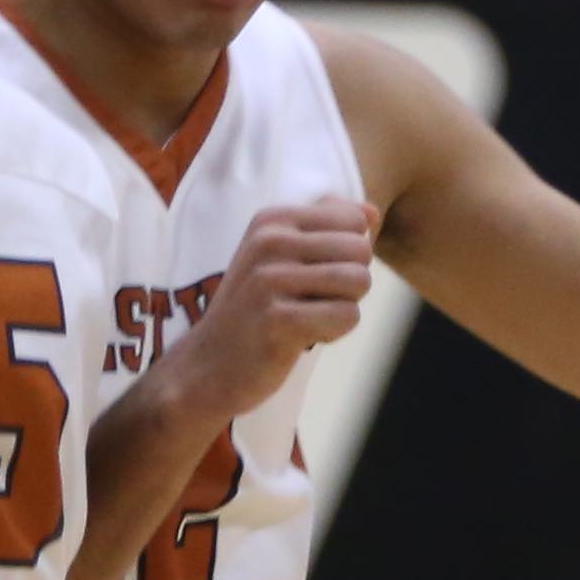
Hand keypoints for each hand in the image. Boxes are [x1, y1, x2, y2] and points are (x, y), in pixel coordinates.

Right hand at [161, 195, 379, 417]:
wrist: (206, 367)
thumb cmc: (253, 311)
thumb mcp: (278, 256)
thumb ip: (326, 229)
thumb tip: (373, 212)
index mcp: (271, 220)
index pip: (353, 219)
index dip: (347, 253)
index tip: (313, 275)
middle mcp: (269, 243)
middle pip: (361, 250)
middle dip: (351, 282)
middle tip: (316, 302)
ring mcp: (271, 282)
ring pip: (359, 281)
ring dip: (345, 306)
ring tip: (310, 317)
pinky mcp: (279, 321)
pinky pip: (347, 316)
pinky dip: (334, 332)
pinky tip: (302, 339)